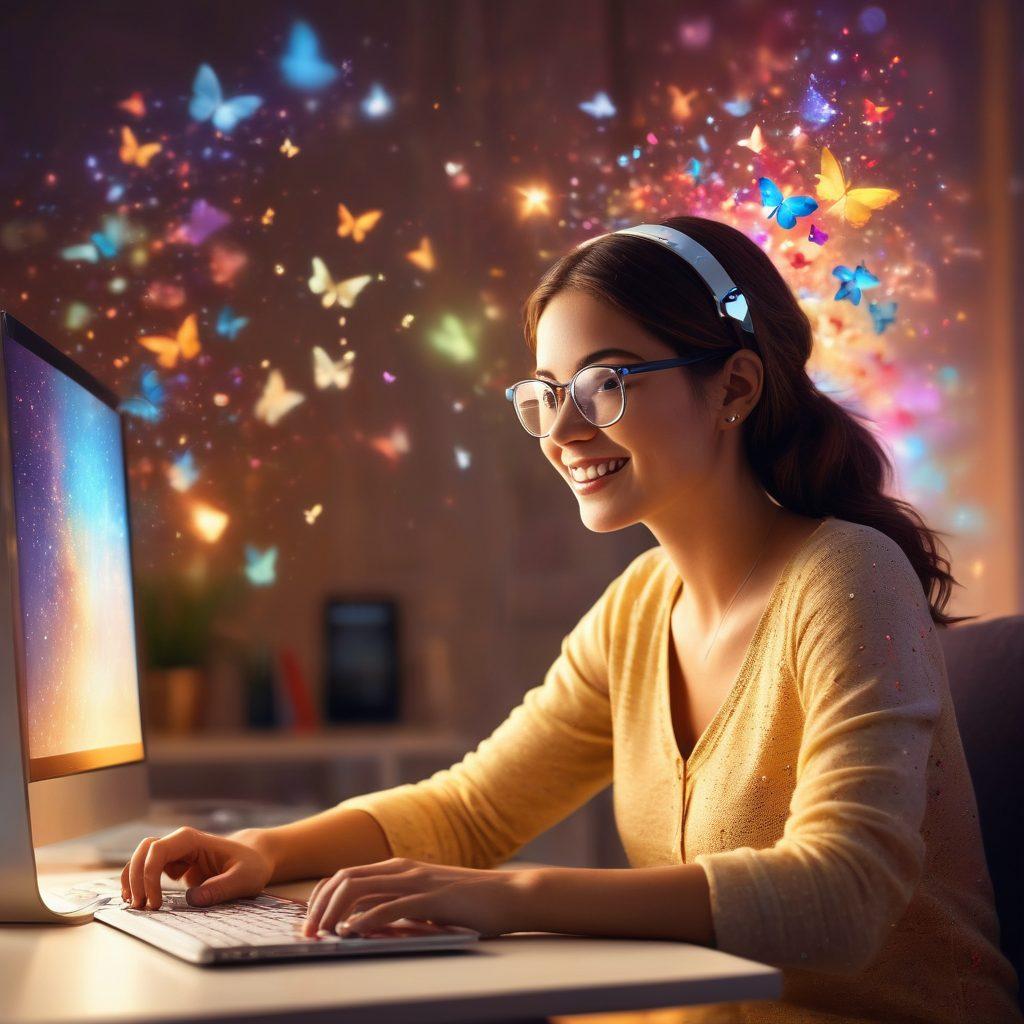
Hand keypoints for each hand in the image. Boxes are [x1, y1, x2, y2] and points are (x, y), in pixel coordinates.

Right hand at [120, 825, 274, 909]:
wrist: (255, 859)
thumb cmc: (251, 865)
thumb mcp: (244, 878)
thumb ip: (221, 888)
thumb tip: (192, 900)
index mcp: (194, 840)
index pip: (159, 850)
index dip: (150, 875)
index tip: (156, 903)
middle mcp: (180, 843)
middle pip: (144, 851)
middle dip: (136, 878)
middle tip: (140, 907)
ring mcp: (176, 854)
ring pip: (141, 859)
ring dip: (133, 880)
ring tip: (134, 905)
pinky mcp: (175, 865)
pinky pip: (148, 870)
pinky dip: (139, 883)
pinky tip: (138, 899)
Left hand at [302, 857, 534, 938]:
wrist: (510, 895)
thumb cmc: (470, 903)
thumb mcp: (426, 902)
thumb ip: (399, 907)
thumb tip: (364, 926)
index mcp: (400, 868)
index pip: (346, 875)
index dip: (321, 897)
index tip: (309, 921)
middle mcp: (404, 869)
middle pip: (345, 879)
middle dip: (319, 906)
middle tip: (307, 933)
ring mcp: (418, 881)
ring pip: (360, 888)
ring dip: (334, 912)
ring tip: (322, 935)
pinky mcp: (432, 899)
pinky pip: (391, 906)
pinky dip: (366, 919)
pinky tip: (353, 932)